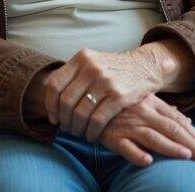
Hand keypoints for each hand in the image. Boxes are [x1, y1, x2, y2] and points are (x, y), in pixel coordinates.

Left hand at [41, 46, 173, 137]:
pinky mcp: (119, 96)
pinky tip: (91, 135)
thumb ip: (73, 74)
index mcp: (81, 58)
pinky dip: (91, 131)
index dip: (50, 104)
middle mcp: (91, 68)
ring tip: (78, 133)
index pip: (55, 84)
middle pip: (66, 101)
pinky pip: (97, 120)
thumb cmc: (114, 68)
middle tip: (67, 128)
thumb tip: (50, 97)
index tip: (53, 117)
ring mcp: (105, 81)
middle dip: (64, 119)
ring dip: (77, 128)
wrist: (145, 66)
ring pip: (81, 112)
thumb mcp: (92, 62)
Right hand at [99, 94, 194, 166]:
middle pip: (171, 129)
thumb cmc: (120, 104)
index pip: (178, 120)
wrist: (88, 100)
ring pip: (152, 137)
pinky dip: (136, 154)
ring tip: (187, 157)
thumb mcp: (143, 100)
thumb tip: (188, 120)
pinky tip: (148, 162)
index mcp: (152, 102)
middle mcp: (142, 112)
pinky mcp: (111, 136)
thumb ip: (165, 110)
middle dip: (192, 144)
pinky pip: (125, 146)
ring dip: (171, 148)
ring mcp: (127, 124)